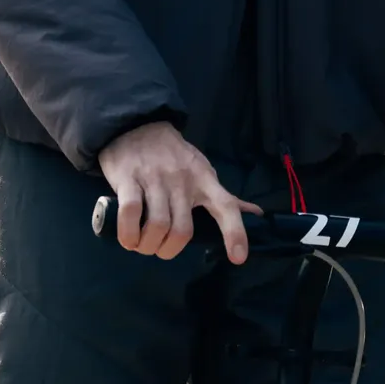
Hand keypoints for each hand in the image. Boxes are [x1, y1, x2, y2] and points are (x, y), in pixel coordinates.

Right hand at [97, 121, 260, 263]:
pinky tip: (129, 240)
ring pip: (158, 225)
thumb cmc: (174, 156)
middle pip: (183, 230)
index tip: (238, 258)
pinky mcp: (129, 178)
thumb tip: (255, 213)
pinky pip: (130, 214)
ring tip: (142, 245)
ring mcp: (155, 179)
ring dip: (148, 245)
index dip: (235, 233)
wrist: (138, 125)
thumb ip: (224, 197)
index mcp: (205, 180)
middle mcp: (183, 180)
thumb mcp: (202, 171)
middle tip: (160, 248)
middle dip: (169, 250)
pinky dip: (129, 235)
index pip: (227, 206)